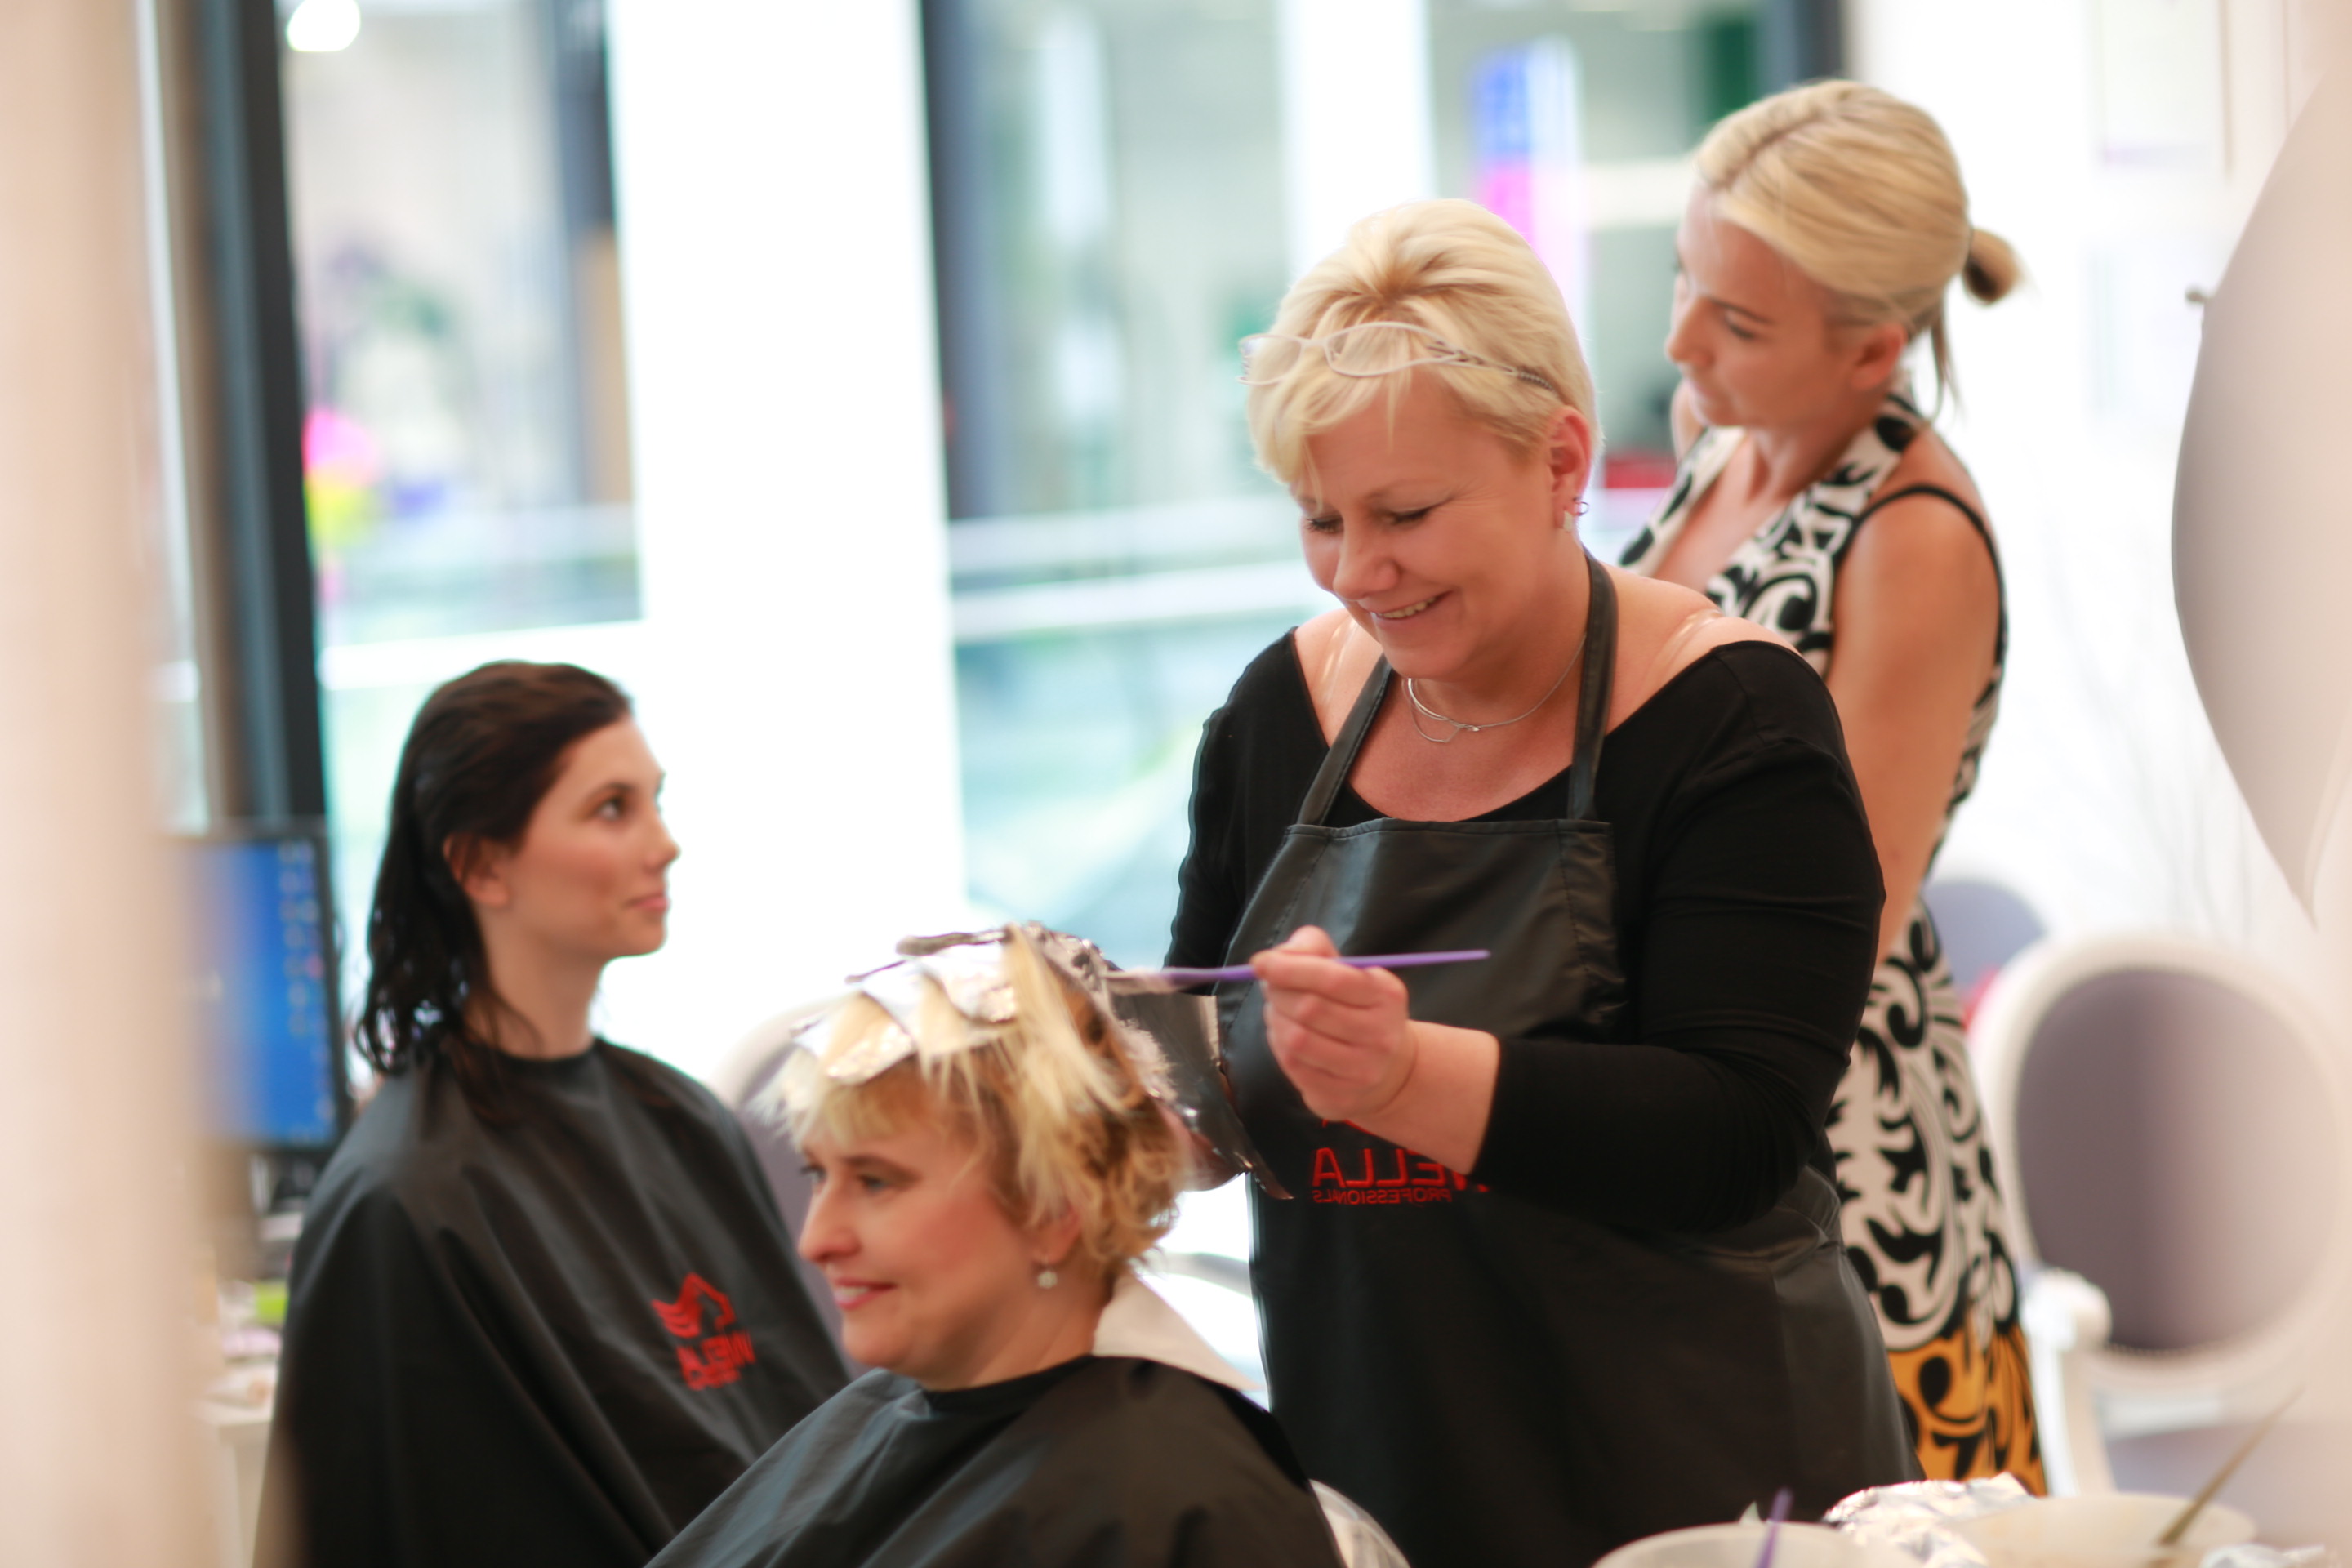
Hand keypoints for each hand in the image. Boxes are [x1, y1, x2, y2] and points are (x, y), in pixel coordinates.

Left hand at [1251, 926, 1417, 1123]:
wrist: (1387, 1071)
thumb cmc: (1357, 1009)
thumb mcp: (1349, 971)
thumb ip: (1314, 950)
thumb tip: (1276, 957)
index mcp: (1386, 995)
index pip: (1333, 978)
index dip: (1290, 969)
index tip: (1259, 963)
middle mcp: (1381, 1036)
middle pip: (1309, 1009)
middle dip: (1279, 993)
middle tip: (1271, 987)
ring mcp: (1363, 1071)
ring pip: (1296, 1040)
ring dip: (1276, 1020)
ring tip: (1280, 1011)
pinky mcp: (1341, 1097)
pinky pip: (1293, 1066)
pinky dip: (1279, 1046)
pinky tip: (1286, 1037)